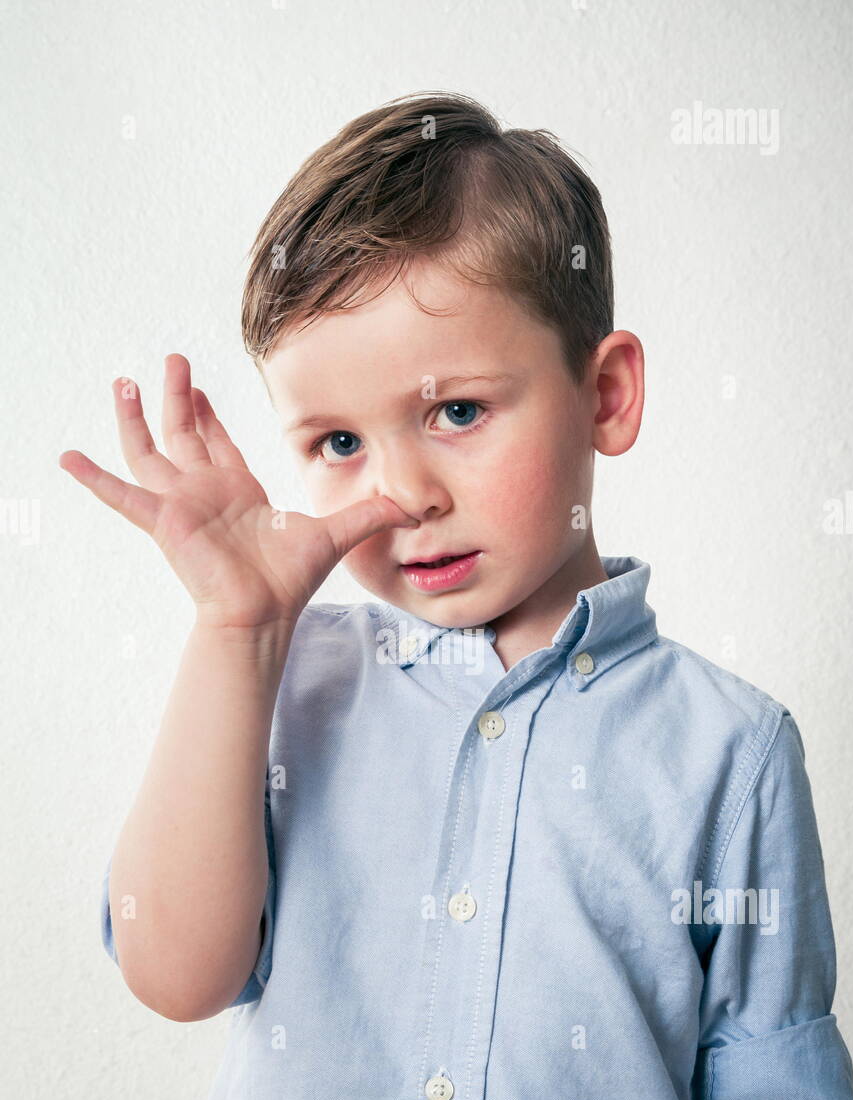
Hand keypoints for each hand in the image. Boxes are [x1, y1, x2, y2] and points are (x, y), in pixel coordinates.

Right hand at [59, 353, 417, 630]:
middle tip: (170, 361)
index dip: (208, 413)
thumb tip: (412, 504)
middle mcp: (205, 492)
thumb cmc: (290, 581)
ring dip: (135, 417)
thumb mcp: (336, 533)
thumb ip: (370, 512)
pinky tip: (66, 457)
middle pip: (182, 433)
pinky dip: (93, 477)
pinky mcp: (163, 519)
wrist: (262, 612)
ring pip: (150, 450)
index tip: (197, 387)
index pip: (218, 443)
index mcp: (239, 491)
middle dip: (176, 396)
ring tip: (122, 381)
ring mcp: (180, 503)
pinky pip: (121, 494)